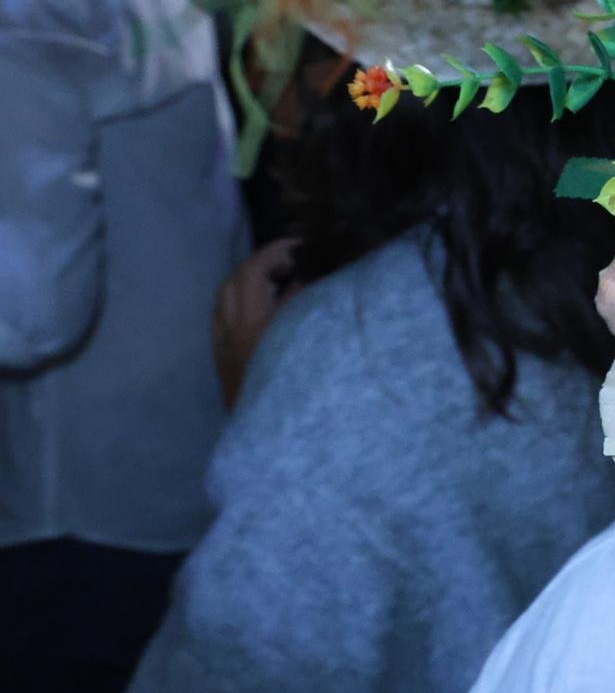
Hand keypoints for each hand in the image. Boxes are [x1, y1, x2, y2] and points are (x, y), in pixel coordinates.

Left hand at [211, 238, 301, 407]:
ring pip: (224, 301)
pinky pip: (223, 320)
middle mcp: (231, 332)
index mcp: (254, 324)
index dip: (277, 252)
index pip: (256, 272)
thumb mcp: (314, 343)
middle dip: (261, 264)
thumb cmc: (301, 392)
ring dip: (248, 283)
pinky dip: (240, 305)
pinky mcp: (222, 365)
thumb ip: (308, 307)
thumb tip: (307, 279)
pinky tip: (261, 312)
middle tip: (292, 262)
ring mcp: (223, 349)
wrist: (273, 446)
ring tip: (277, 283)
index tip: (301, 247)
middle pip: (235, 282)